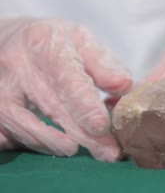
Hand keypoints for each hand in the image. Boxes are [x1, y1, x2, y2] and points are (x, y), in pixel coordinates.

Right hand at [0, 18, 132, 161]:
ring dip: (53, 142)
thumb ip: (104, 64)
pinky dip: (29, 142)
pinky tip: (51, 148)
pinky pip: (5, 130)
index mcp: (45, 44)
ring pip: (23, 122)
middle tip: (108, 153)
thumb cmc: (52, 43)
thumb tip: (124, 86)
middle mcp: (16, 64)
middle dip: (82, 134)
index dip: (84, 103)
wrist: (6, 39)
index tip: (101, 126)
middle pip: (51, 105)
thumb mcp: (81, 41)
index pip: (65, 77)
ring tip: (78, 151)